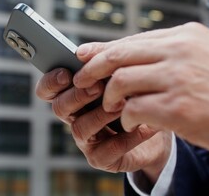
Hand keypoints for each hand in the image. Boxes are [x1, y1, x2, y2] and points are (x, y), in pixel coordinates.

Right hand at [35, 68, 171, 182]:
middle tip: (99, 87)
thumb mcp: (122, 72)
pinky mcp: (102, 158)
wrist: (160, 123)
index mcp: (74, 93)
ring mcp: (87, 139)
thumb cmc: (136, 94)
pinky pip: (106, 151)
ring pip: (80, 128)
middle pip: (60, 108)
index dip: (51, 82)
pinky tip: (143, 127)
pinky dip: (126, 138)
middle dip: (77, 96)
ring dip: (101, 115)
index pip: (48, 89)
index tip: (66, 73)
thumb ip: (102, 59)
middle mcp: (75, 116)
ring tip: (124, 104)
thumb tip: (80, 51)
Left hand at [74, 22, 208, 163]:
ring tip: (114, 108)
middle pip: (117, 54)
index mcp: (187, 37)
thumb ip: (180, 55)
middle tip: (82, 83)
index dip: (104, 51)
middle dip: (92, 70)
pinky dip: (127, 117)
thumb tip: (145, 61)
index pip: (132, 40)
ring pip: (120, 81)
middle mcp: (179, 51)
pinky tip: (135, 124)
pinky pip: (133, 109)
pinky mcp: (180, 109)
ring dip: (111, 97)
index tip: (86, 59)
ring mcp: (178, 78)